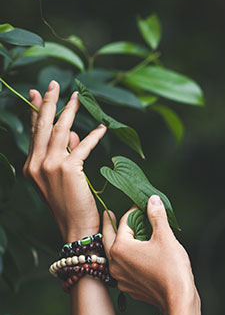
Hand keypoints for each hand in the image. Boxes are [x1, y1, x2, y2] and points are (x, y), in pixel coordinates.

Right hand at [23, 80, 106, 241]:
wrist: (76, 229)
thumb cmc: (73, 207)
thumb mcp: (65, 179)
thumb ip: (67, 154)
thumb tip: (75, 133)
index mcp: (32, 167)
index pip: (35, 133)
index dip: (37, 112)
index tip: (37, 93)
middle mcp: (36, 164)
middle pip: (43, 126)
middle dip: (48, 102)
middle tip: (53, 85)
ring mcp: (49, 166)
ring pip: (60, 131)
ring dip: (69, 111)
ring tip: (76, 97)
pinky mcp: (67, 169)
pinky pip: (81, 146)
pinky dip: (93, 136)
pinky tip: (101, 128)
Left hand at [103, 195, 198, 314]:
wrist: (177, 299)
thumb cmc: (171, 267)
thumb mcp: (165, 237)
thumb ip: (156, 216)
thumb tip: (152, 199)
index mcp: (120, 248)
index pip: (124, 223)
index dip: (134, 211)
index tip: (141, 205)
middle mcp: (115, 263)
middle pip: (110, 238)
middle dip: (112, 225)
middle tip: (110, 214)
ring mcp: (121, 278)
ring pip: (116, 255)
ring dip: (120, 244)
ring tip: (125, 235)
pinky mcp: (130, 288)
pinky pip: (124, 268)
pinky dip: (128, 259)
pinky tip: (137, 256)